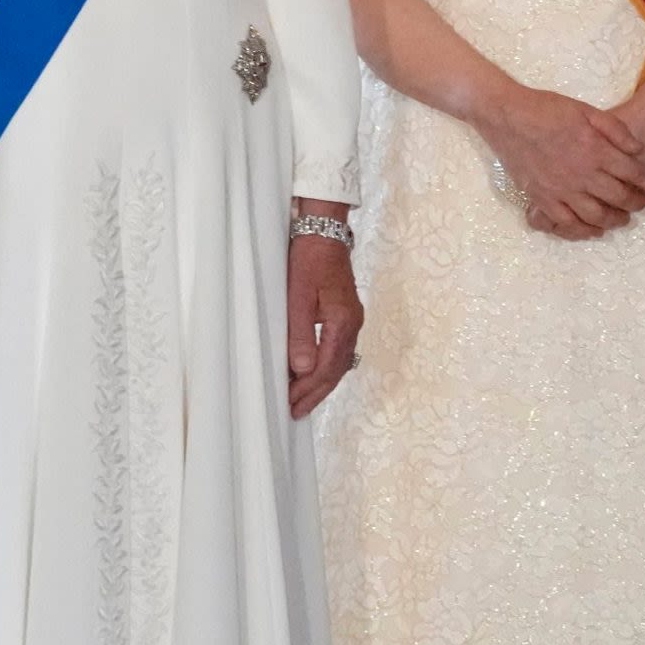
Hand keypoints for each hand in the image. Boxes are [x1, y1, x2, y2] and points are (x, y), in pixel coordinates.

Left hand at [287, 219, 362, 419]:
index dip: (309, 390)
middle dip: (317, 393)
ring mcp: (352, 319)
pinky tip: (313, 373)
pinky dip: (326, 367)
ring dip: (322, 383)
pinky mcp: (346, 314)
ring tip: (302, 400)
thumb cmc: (309, 261)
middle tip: (296, 413)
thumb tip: (301, 370)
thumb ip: (300, 334)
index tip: (291, 406)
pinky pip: (339, 350)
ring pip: (340, 362)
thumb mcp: (298, 297)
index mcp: (343, 322)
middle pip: (337, 370)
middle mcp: (353, 324)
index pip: (327, 368)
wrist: (323, 232)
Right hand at [476, 80, 644, 239]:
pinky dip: (584, 230)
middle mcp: (582, 174)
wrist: (508, 116)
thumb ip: (616, 130)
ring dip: (615, 219)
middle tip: (644, 203)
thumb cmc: (548, 109)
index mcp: (596, 151)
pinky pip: (566, 223)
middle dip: (637, 202)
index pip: (633, 173)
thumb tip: (638, 150)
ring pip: (596, 215)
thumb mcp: (587, 110)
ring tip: (624, 218)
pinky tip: (594, 230)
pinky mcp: (542, 198)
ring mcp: (561, 190)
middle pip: (619, 197)